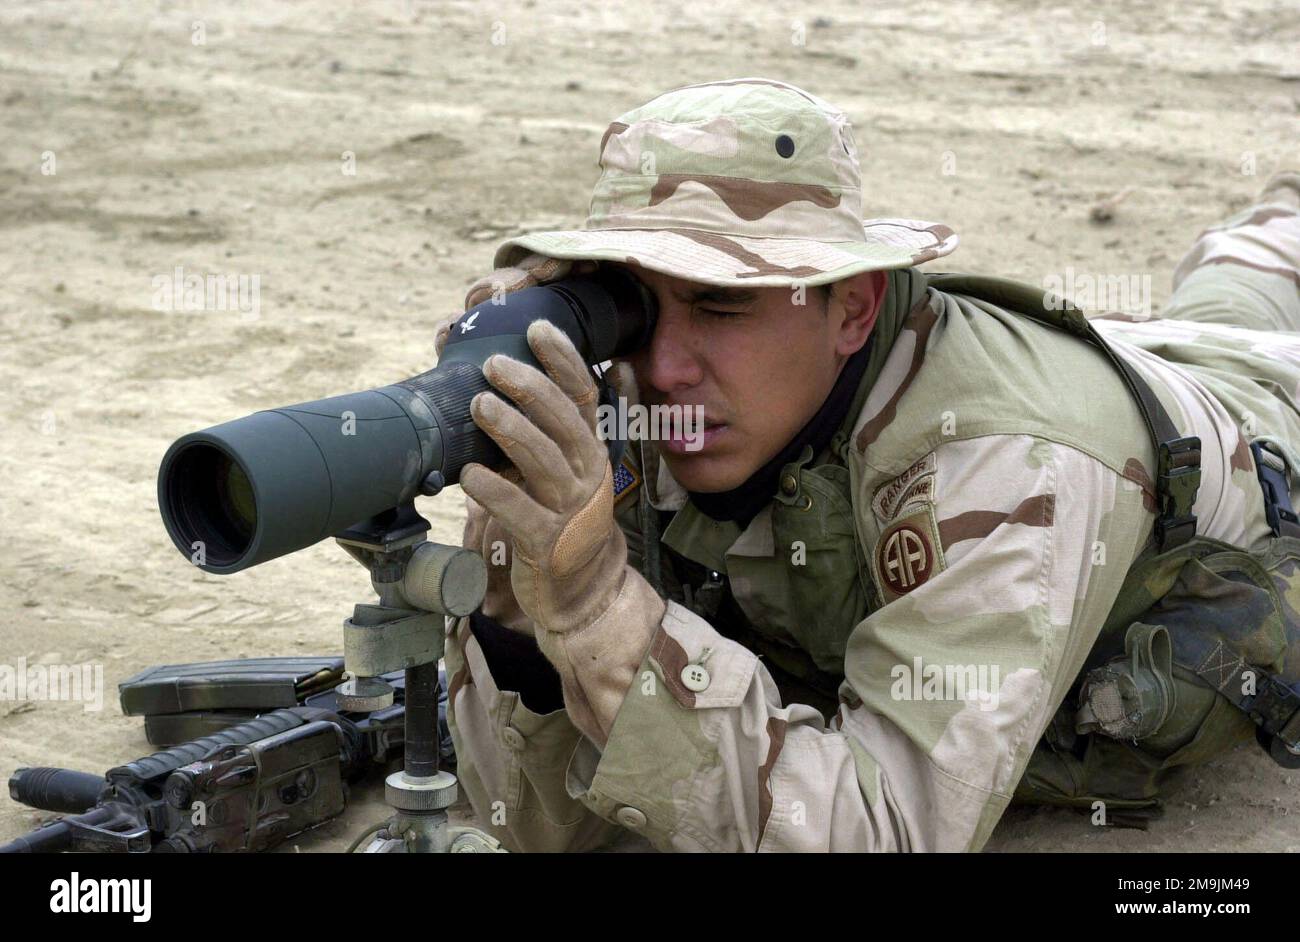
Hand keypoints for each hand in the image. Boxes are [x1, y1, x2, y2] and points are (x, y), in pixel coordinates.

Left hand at [460, 321, 664, 743]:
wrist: (584, 593)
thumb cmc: (561, 524)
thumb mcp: (559, 475)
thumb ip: (536, 436)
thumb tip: (495, 386)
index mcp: (590, 451)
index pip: (583, 396)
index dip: (563, 360)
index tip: (537, 328)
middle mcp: (587, 475)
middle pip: (564, 421)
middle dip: (530, 388)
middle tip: (493, 365)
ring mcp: (571, 510)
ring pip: (544, 461)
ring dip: (510, 430)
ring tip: (479, 405)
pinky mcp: (549, 544)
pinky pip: (521, 513)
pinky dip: (495, 492)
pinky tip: (469, 476)